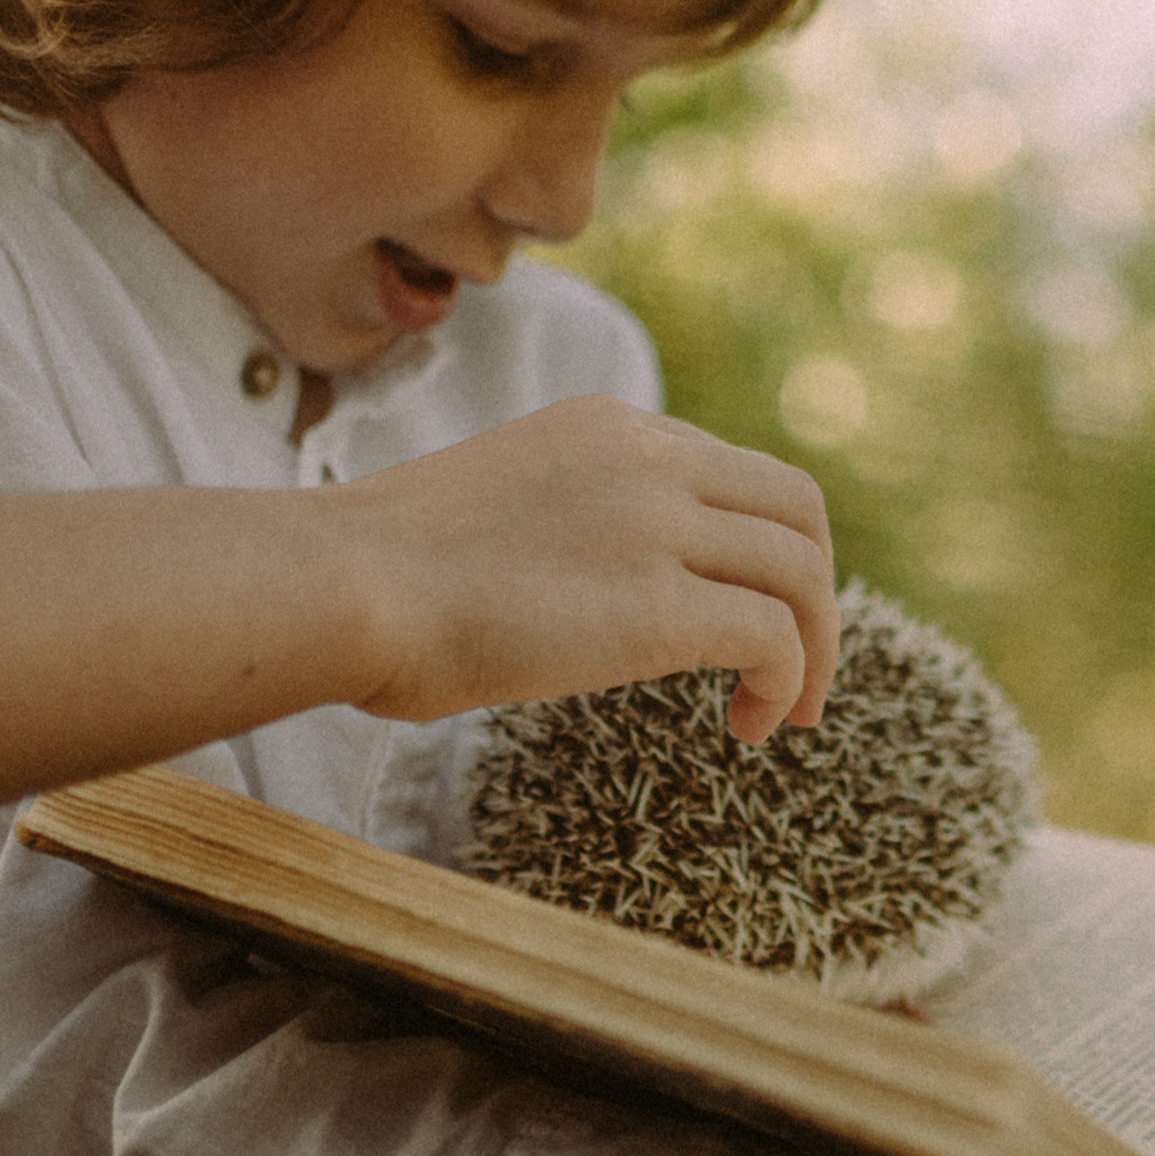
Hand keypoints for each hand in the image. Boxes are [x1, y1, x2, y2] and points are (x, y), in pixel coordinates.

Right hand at [330, 395, 837, 740]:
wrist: (338, 584)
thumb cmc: (375, 575)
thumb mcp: (495, 511)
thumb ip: (565, 525)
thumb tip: (579, 596)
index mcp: (608, 428)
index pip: (736, 472)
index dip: (765, 547)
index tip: (749, 612)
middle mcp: (649, 459)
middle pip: (799, 510)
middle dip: (815, 591)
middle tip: (798, 668)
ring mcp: (659, 526)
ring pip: (802, 574)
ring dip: (814, 650)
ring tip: (787, 714)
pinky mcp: (660, 606)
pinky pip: (774, 637)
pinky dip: (785, 684)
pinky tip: (747, 727)